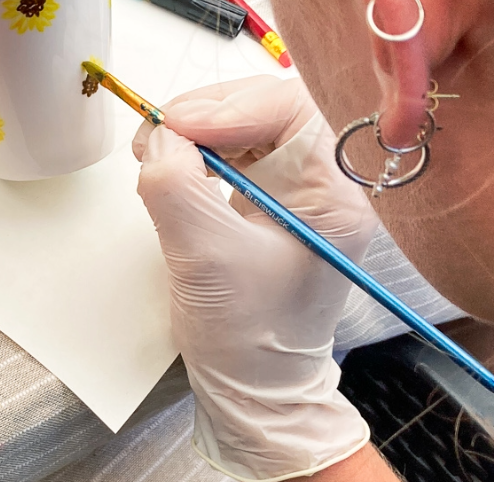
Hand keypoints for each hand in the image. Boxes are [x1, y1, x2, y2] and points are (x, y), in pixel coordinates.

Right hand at [132, 76, 375, 480]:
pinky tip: (172, 167)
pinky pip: (233, 148)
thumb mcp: (205, 258)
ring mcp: (295, 189)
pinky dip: (196, 149)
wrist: (255, 389)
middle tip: (158, 133)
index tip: (178, 126)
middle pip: (269, 105)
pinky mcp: (267, 198)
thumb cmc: (247, 337)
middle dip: (209, 111)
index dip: (233, 105)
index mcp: (336, 196)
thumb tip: (158, 135)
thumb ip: (177, 186)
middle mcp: (324, 183)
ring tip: (156, 151)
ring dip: (197, 127)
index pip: (294, 109)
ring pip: (247, 121)